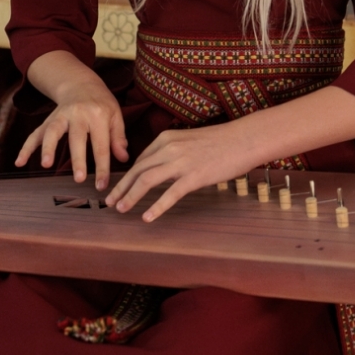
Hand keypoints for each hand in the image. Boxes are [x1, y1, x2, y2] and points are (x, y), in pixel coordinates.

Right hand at [15, 73, 127, 189]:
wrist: (81, 83)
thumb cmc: (101, 103)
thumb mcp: (115, 115)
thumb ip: (118, 136)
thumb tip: (123, 158)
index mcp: (98, 115)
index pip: (101, 145)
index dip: (102, 167)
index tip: (102, 185)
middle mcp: (78, 114)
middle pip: (77, 138)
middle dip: (77, 158)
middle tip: (78, 178)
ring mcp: (60, 116)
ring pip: (53, 131)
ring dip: (48, 147)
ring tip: (46, 164)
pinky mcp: (48, 120)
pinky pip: (36, 133)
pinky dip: (26, 147)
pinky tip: (19, 162)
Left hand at [104, 121, 261, 222]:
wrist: (244, 138)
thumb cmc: (221, 141)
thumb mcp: (189, 140)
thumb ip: (172, 152)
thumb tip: (161, 168)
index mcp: (166, 138)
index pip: (140, 160)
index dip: (127, 176)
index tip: (119, 187)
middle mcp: (169, 147)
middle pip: (137, 170)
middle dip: (121, 187)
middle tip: (109, 202)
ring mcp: (181, 162)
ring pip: (146, 181)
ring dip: (130, 197)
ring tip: (121, 210)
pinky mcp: (194, 176)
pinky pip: (170, 194)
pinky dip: (156, 207)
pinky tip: (146, 217)